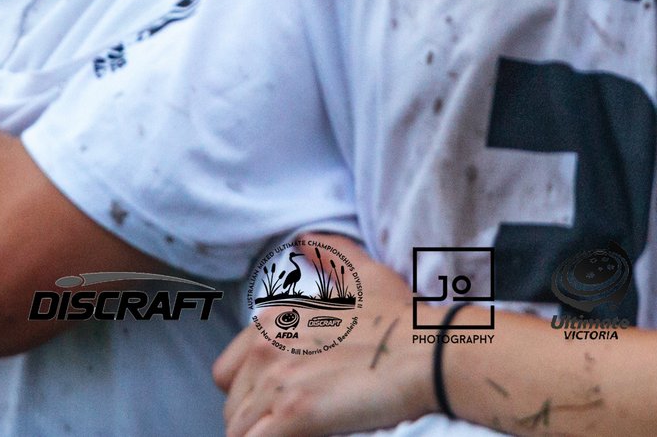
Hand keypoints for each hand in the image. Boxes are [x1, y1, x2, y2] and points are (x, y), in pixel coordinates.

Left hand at [217, 240, 427, 436]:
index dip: (250, 389)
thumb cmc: (400, 318)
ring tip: (294, 434)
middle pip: (233, 403)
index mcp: (273, 319)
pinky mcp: (295, 413)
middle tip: (285, 422)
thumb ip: (329, 254)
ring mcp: (278, 381)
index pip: (228, 370)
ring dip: (261, 434)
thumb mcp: (363, 274)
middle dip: (253, 417)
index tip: (277, 400)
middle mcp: (266, 346)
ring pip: (239, 428)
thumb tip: (305, 239)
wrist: (428, 351)